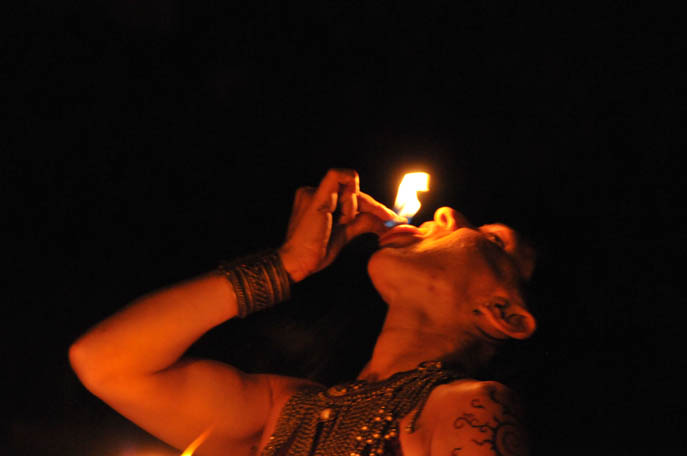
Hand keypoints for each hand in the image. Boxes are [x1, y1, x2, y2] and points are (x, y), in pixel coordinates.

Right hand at [278, 169, 403, 281]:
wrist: (296, 263)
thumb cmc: (315, 251)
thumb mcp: (344, 234)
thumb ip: (361, 223)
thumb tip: (382, 220)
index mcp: (318, 199)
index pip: (351, 195)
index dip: (371, 205)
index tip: (389, 217)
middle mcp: (313, 191)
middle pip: (353, 190)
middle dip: (373, 205)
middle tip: (389, 218)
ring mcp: (313, 191)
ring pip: (349, 185)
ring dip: (354, 205)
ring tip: (342, 223)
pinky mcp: (317, 195)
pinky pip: (339, 178)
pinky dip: (349, 196)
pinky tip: (346, 216)